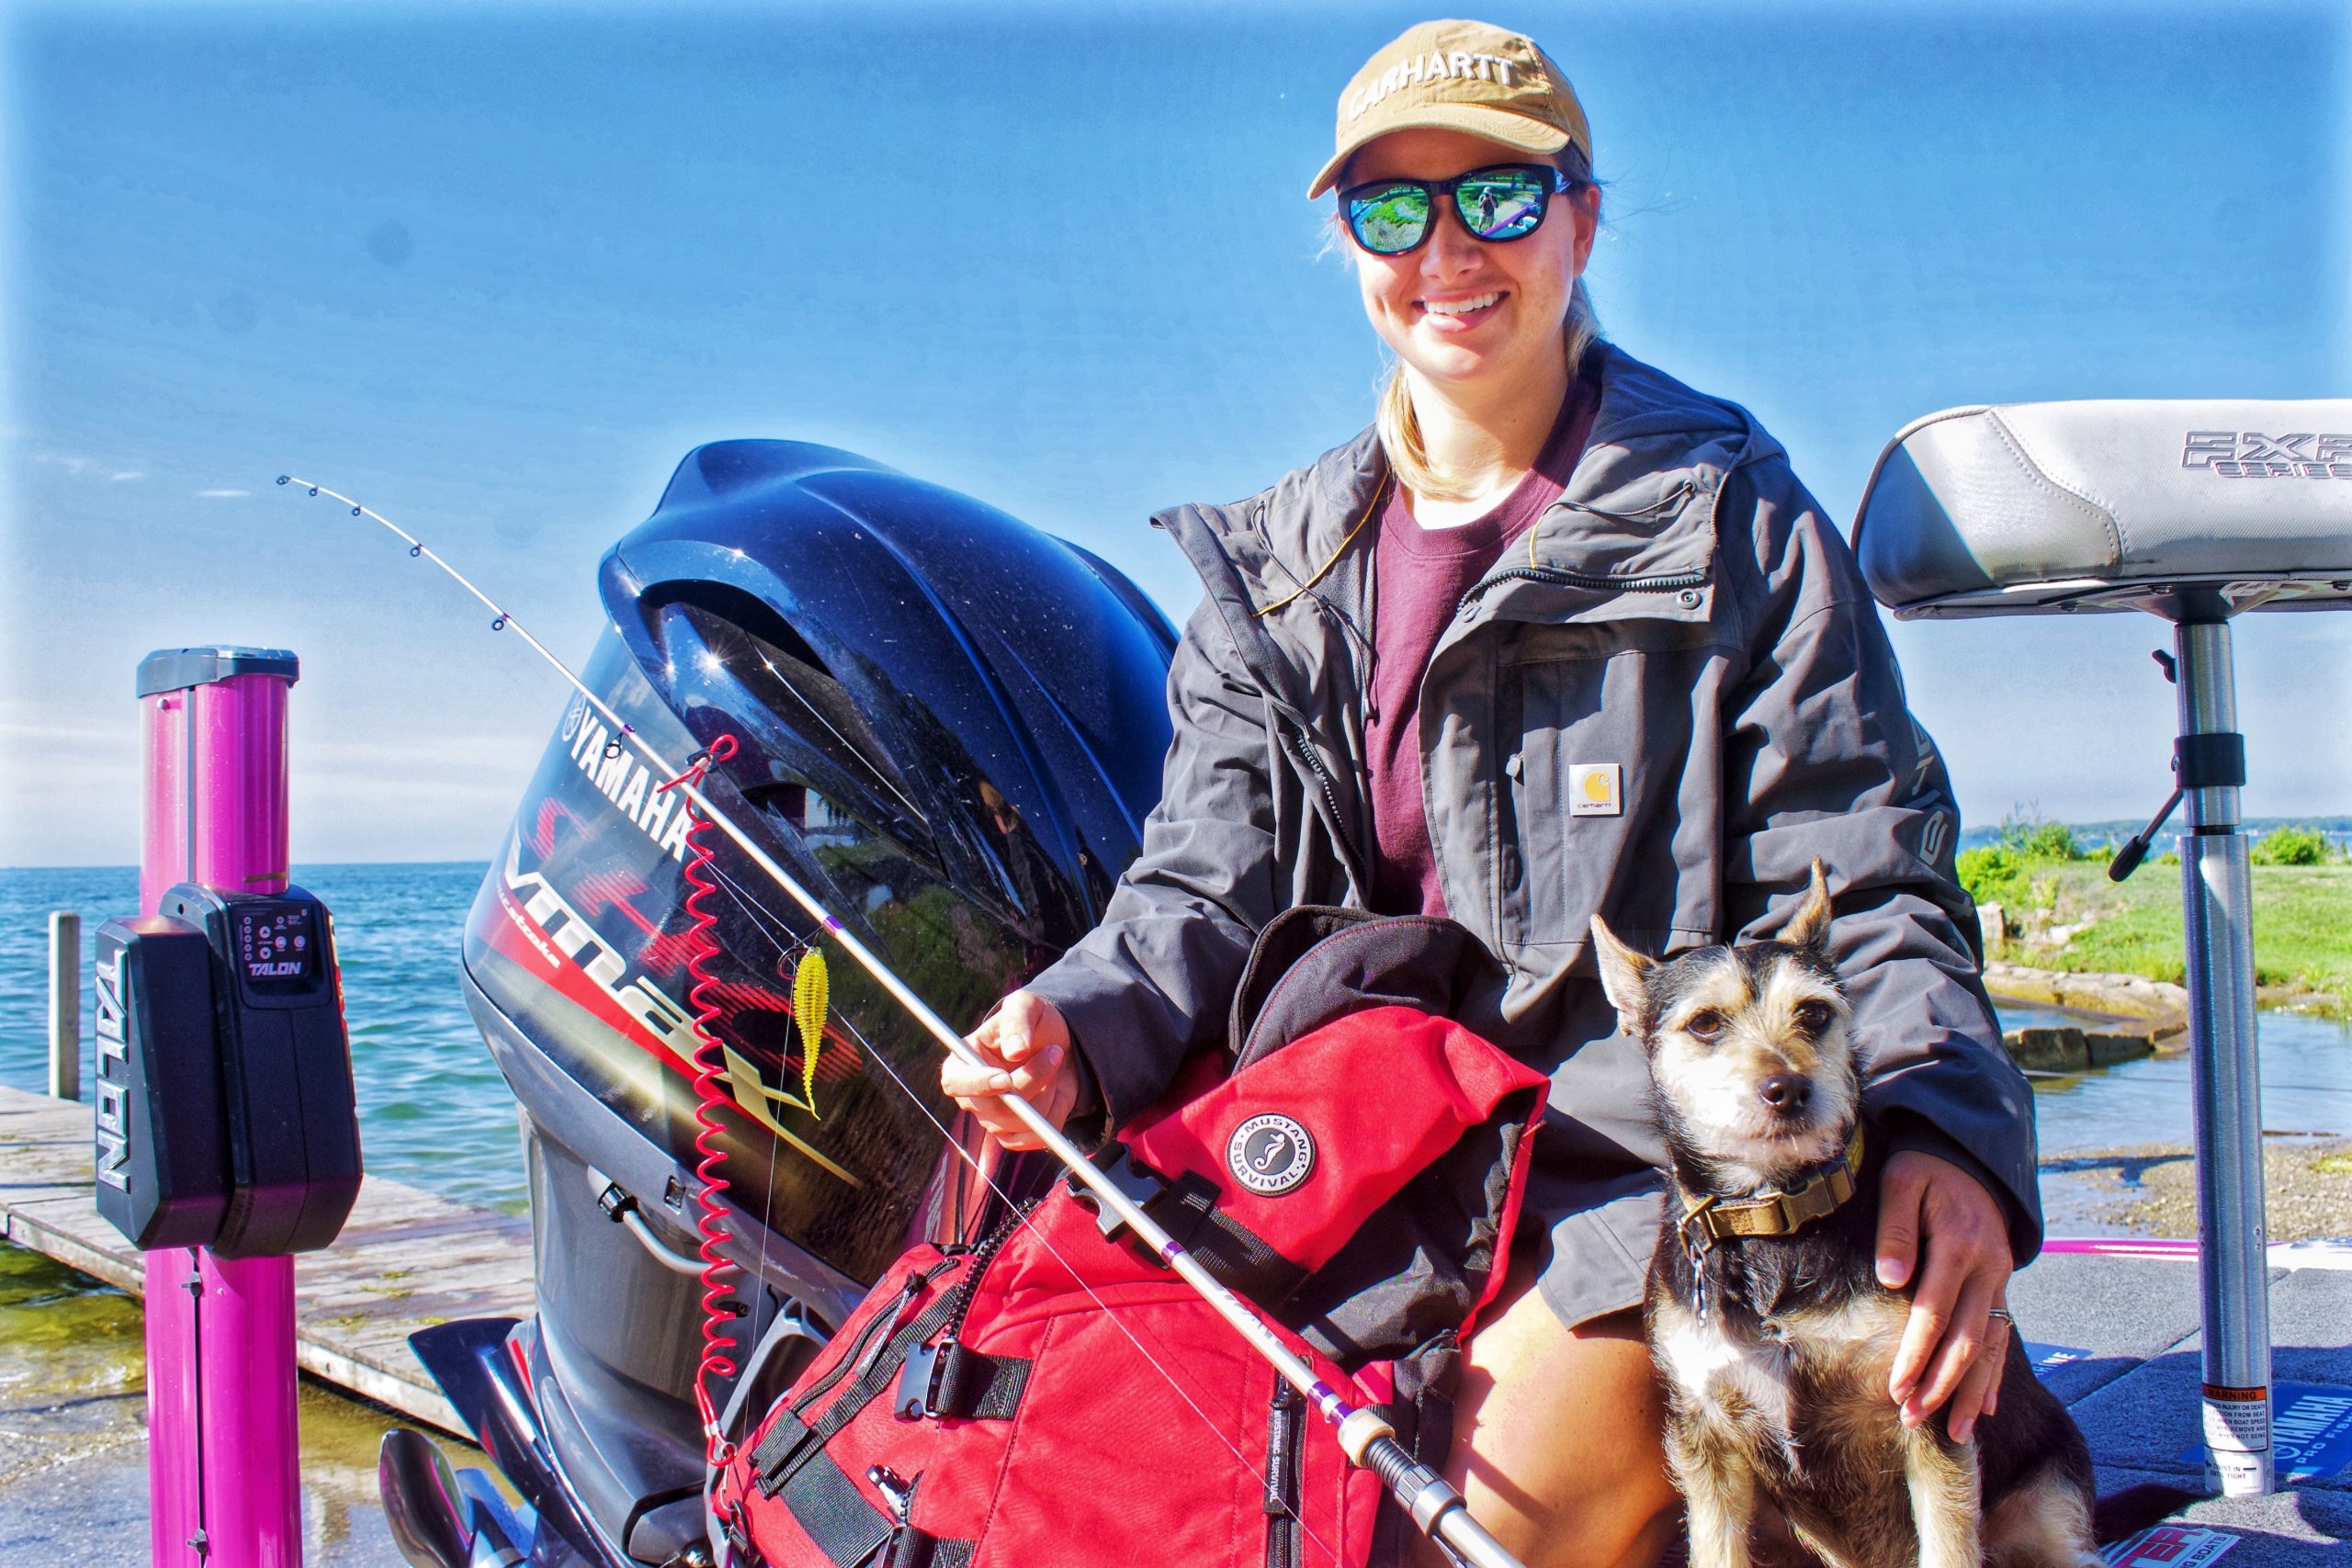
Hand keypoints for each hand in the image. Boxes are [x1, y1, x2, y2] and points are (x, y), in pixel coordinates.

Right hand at [940, 991, 1076, 1152]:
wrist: (1059, 1045)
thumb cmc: (1033, 1022)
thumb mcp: (1025, 1006)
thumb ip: (1017, 1021)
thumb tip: (1016, 1052)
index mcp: (963, 1063)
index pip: (955, 1083)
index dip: (978, 1085)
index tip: (1005, 1079)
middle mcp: (974, 1096)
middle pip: (996, 1108)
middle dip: (1032, 1081)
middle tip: (1055, 1051)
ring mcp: (994, 1119)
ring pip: (1022, 1122)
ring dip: (1049, 1092)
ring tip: (1054, 1064)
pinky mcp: (1017, 1133)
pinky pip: (1038, 1136)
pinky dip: (1056, 1112)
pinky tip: (1057, 1090)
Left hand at [1875, 1149, 2013, 1442]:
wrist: (1970, 1158)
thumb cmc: (1924, 1169)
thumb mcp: (1901, 1183)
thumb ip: (1896, 1228)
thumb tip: (1892, 1277)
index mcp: (1960, 1245)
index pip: (1934, 1311)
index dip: (1916, 1353)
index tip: (1895, 1388)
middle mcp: (1989, 1269)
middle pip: (1967, 1339)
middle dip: (1941, 1384)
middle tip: (1913, 1418)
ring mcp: (2001, 1280)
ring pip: (1990, 1346)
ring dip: (1970, 1391)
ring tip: (1951, 1431)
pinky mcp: (2002, 1286)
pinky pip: (2002, 1336)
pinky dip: (1994, 1374)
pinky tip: (1982, 1407)